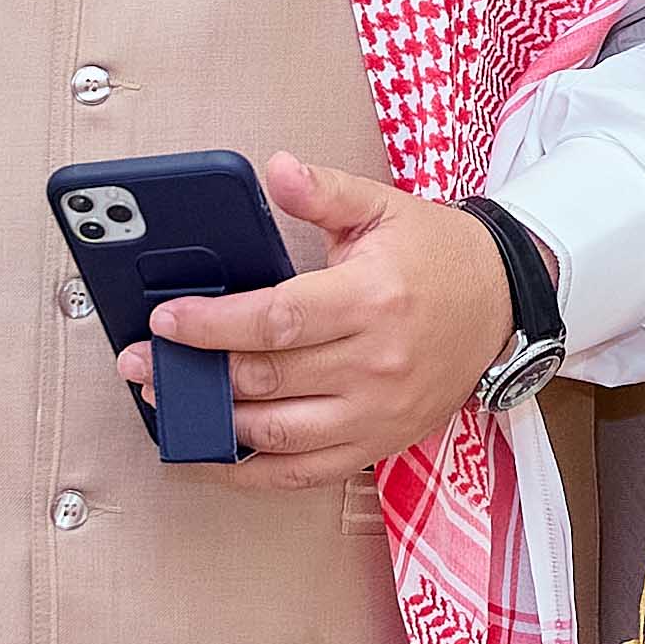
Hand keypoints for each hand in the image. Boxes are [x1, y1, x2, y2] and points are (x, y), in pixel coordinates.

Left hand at [121, 150, 512, 486]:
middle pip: (265, 378)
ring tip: (166, 400)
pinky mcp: (378, 442)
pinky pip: (301, 473)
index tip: (166, 321)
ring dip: (211, 421)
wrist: (503, 303)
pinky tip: (208, 456)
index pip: (275, 319)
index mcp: (372, 299)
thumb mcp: (383, 207)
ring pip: (276, 433)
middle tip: (141, 364)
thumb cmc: (437, 256)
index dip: (211, 324)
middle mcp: (375, 363)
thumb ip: (324, 191)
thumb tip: (275, 169)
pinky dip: (247, 474)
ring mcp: (377, 412)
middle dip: (193, 373)